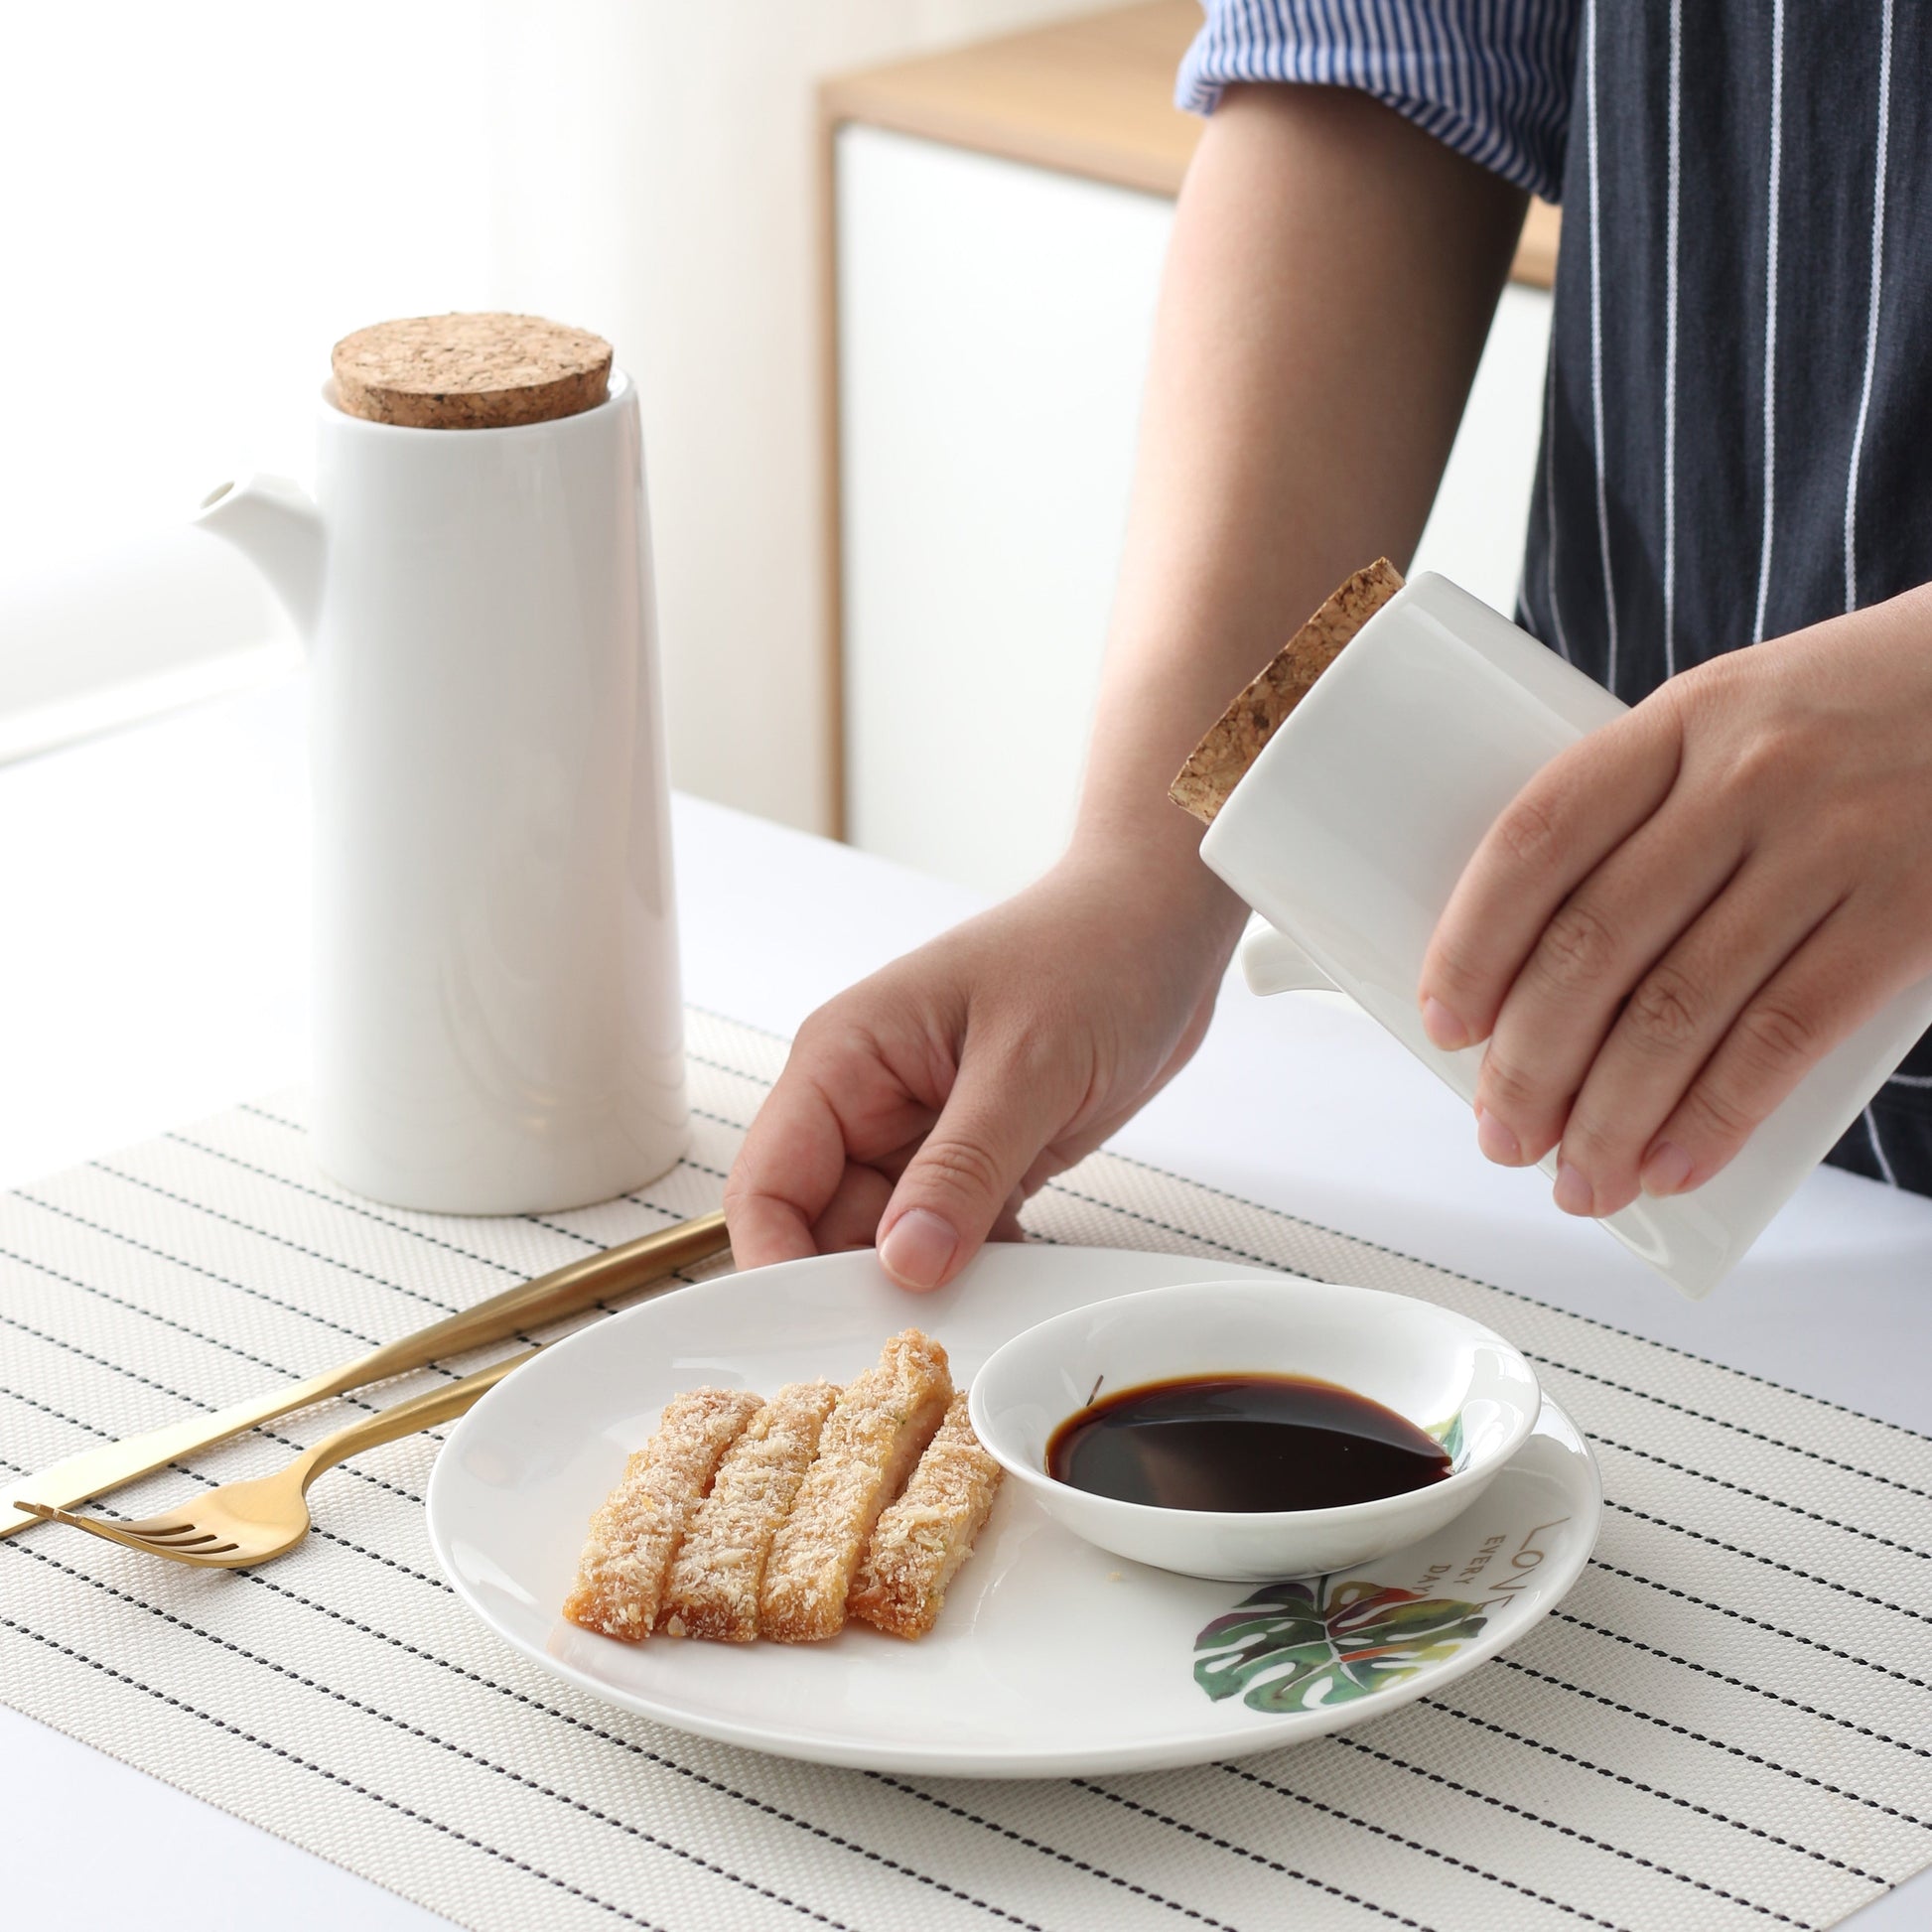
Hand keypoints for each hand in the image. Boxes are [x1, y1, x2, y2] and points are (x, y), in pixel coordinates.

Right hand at [723, 853, 1242, 1288]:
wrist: (1163, 922)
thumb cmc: (1094, 949)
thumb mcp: (1030, 1063)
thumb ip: (963, 1168)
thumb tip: (903, 1263)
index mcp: (844, 1058)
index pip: (767, 1185)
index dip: (779, 1265)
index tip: (824, 1331)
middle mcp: (867, 1100)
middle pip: (820, 1229)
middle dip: (860, 1289)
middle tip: (917, 1343)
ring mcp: (920, 1133)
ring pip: (886, 1245)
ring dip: (926, 1285)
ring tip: (979, 1307)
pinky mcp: (974, 1160)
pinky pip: (948, 1238)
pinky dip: (975, 1267)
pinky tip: (1012, 1276)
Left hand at [1417, 586, 1931, 1216]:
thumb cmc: (1863, 708)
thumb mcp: (1742, 712)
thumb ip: (1655, 809)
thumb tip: (1548, 963)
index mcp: (1681, 721)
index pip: (1538, 837)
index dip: (1473, 941)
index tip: (1442, 1023)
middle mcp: (1746, 779)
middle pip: (1597, 942)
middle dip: (1531, 1062)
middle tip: (1501, 1133)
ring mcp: (1832, 847)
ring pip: (1682, 1008)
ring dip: (1611, 1116)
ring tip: (1577, 1179)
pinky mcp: (1909, 915)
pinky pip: (1787, 1036)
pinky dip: (1715, 1117)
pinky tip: (1670, 1167)